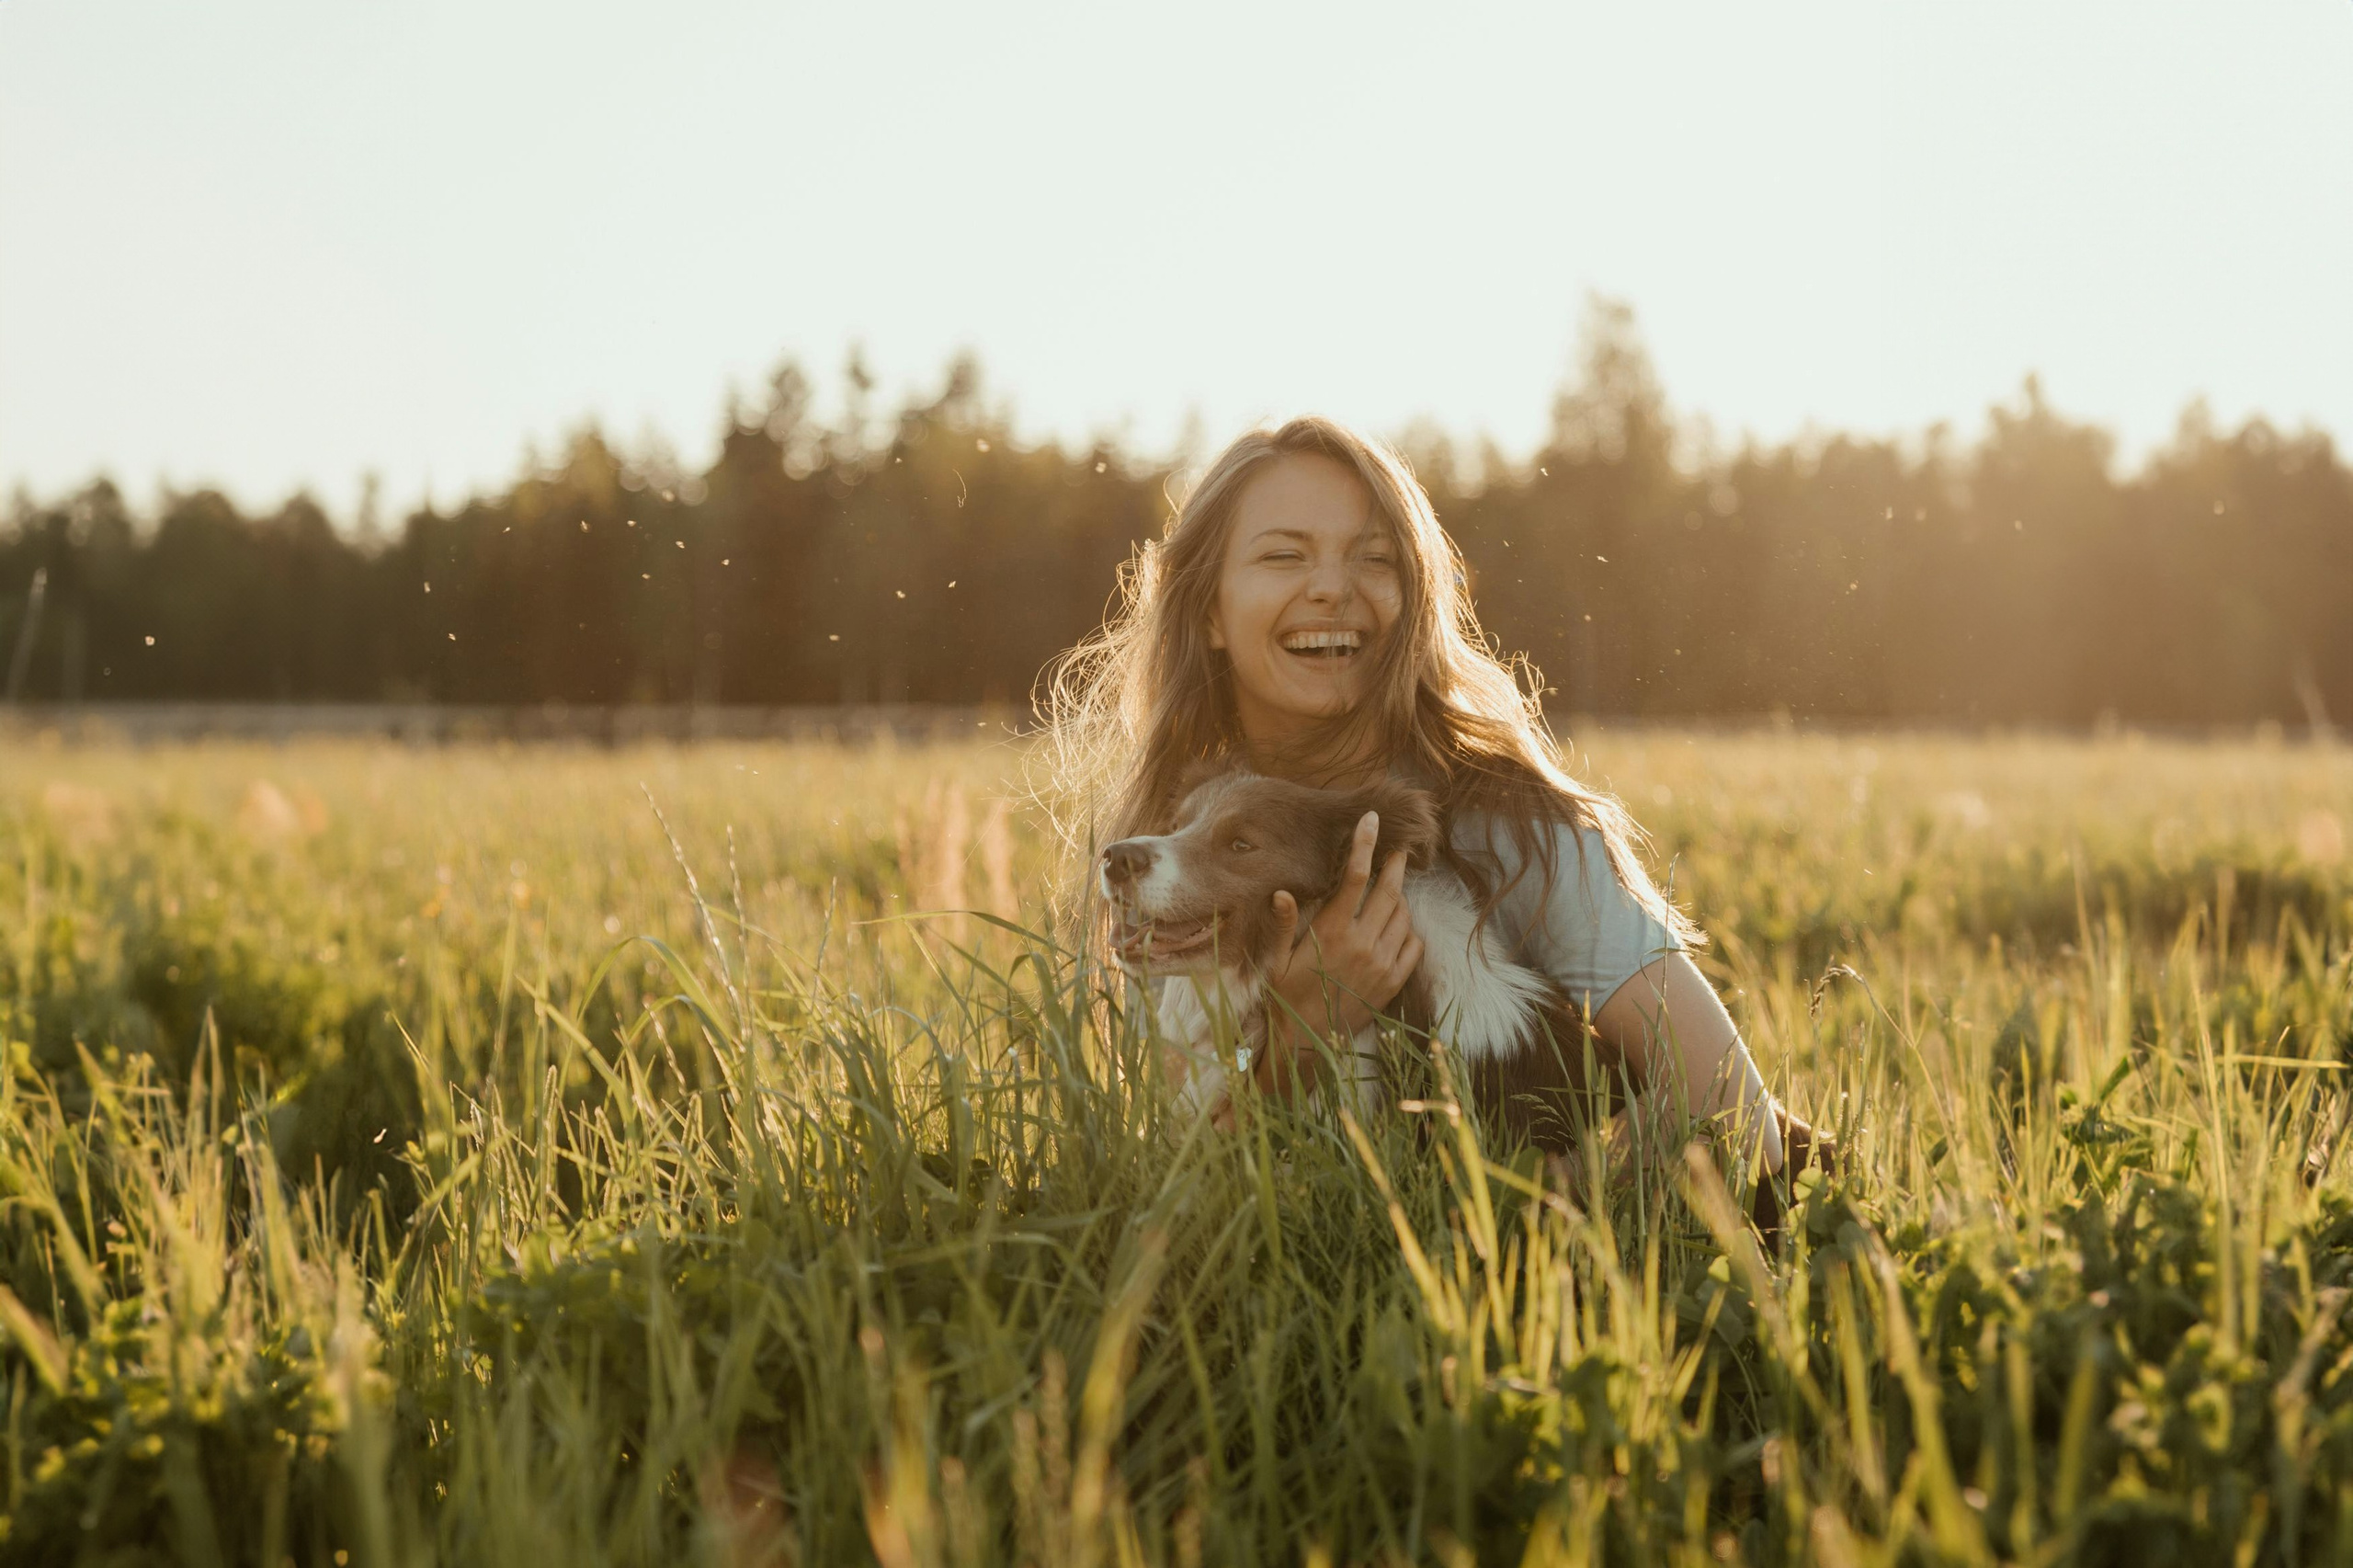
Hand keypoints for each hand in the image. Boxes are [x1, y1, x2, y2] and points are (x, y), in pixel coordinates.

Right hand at [1255, 811, 1422, 1093]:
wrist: (1305, 1045)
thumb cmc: (1284, 998)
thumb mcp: (1275, 960)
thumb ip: (1283, 925)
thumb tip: (1281, 892)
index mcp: (1330, 933)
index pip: (1354, 878)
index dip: (1365, 845)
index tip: (1373, 820)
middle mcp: (1361, 945)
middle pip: (1388, 890)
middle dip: (1395, 864)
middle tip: (1398, 849)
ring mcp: (1381, 965)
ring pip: (1403, 916)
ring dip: (1399, 898)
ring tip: (1390, 891)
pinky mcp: (1392, 983)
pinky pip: (1413, 946)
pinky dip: (1409, 931)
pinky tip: (1396, 928)